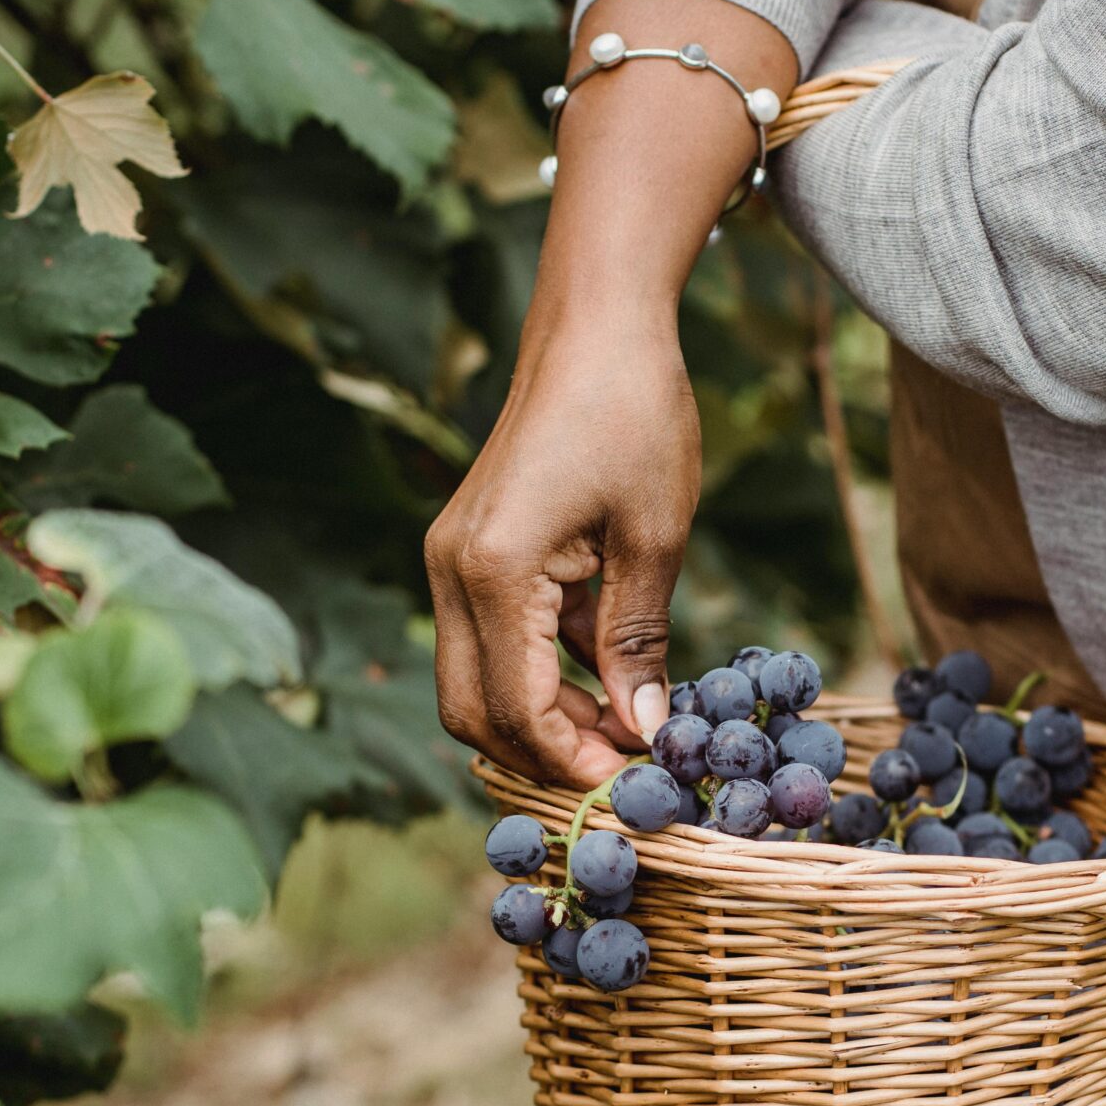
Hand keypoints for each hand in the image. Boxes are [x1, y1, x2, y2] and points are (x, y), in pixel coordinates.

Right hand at [426, 310, 696, 786]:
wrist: (595, 324)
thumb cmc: (634, 413)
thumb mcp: (654, 536)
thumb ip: (640, 640)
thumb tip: (644, 728)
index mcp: (493, 569)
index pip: (516, 707)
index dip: (571, 759)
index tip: (631, 782)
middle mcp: (451, 570)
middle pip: (472, 712)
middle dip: (542, 754)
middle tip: (621, 771)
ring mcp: (451, 560)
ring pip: (473, 683)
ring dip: (539, 719)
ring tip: (623, 730)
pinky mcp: (468, 552)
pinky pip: (488, 641)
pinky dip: (539, 674)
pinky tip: (607, 677)